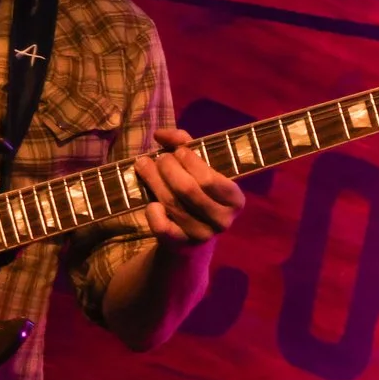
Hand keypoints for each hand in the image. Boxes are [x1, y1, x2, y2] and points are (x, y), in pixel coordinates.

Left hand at [132, 128, 244, 247]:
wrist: (191, 240)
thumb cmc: (198, 194)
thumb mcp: (200, 170)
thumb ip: (186, 147)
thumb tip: (161, 134)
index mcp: (235, 200)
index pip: (209, 179)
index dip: (189, 161)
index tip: (177, 151)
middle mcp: (223, 220)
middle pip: (188, 189)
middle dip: (168, 168)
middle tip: (158, 159)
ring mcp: (203, 235)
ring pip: (172, 204)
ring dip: (153, 181)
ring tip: (143, 166)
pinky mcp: (181, 245)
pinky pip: (161, 226)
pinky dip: (152, 212)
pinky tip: (151, 202)